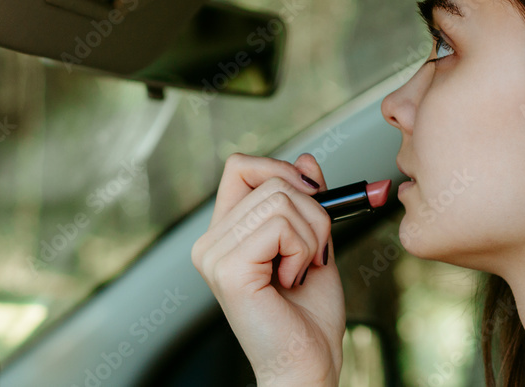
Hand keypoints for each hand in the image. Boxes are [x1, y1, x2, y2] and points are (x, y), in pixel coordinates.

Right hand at [191, 152, 343, 385]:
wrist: (308, 365)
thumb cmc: (308, 316)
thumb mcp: (313, 242)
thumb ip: (307, 202)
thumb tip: (306, 160)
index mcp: (225, 233)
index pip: (241, 166)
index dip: (281, 170)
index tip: (312, 196)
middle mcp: (210, 242)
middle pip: (271, 181)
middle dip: (313, 212)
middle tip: (312, 254)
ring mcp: (214, 255)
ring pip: (281, 200)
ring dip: (311, 236)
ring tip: (300, 271)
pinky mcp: (228, 269)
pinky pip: (281, 226)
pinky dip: (303, 251)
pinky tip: (291, 281)